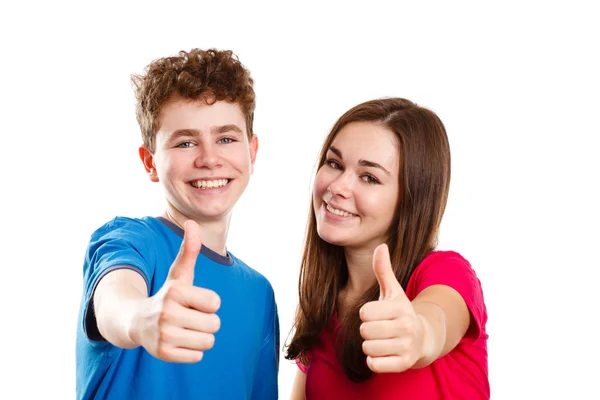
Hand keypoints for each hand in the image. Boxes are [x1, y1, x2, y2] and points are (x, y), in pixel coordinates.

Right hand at [132, 220, 220, 362]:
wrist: (136, 322)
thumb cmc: (167, 296)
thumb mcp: (178, 274)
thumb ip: (189, 250)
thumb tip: (192, 222)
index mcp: (175, 291)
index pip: (215, 302)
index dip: (208, 303)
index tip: (192, 302)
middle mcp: (167, 312)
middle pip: (214, 324)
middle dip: (206, 321)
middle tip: (188, 317)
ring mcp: (163, 335)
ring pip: (208, 341)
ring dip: (200, 336)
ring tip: (184, 329)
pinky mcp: (163, 354)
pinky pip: (197, 356)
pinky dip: (191, 351)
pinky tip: (178, 341)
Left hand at [359, 244, 424, 372]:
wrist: (424, 338)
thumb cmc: (400, 312)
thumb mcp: (392, 291)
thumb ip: (383, 270)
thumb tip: (381, 245)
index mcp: (400, 307)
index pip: (364, 312)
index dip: (367, 313)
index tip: (379, 314)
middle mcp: (406, 327)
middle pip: (364, 331)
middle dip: (368, 330)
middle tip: (380, 328)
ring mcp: (406, 347)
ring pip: (368, 348)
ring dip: (371, 346)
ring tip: (383, 340)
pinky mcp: (404, 364)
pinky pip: (374, 365)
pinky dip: (374, 361)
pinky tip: (385, 354)